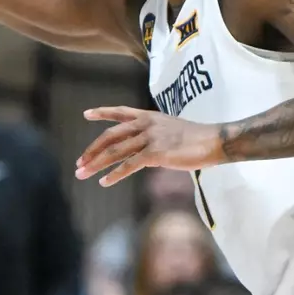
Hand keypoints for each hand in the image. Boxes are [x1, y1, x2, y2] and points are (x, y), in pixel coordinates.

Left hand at [77, 107, 223, 186]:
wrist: (214, 141)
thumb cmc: (197, 139)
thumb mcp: (172, 131)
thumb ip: (154, 138)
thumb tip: (142, 154)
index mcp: (149, 116)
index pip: (121, 112)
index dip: (102, 113)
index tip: (86, 114)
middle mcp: (146, 124)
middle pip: (111, 136)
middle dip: (92, 150)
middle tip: (79, 162)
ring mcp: (150, 138)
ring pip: (116, 151)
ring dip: (96, 163)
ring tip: (82, 174)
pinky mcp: (155, 153)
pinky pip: (129, 165)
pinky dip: (115, 174)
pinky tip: (104, 182)